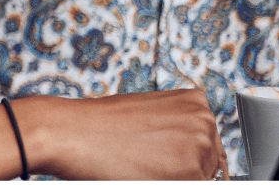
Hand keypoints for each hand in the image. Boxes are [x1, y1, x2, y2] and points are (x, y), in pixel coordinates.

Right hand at [20, 89, 225, 179]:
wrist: (68, 132)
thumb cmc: (99, 126)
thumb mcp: (148, 117)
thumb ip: (178, 133)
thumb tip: (192, 159)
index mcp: (196, 103)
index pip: (209, 148)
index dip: (184, 161)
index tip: (162, 161)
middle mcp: (205, 121)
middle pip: (210, 167)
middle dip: (180, 172)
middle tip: (144, 162)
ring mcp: (201, 147)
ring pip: (200, 179)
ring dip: (173, 178)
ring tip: (140, 167)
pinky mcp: (192, 175)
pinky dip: (163, 183)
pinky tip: (142, 174)